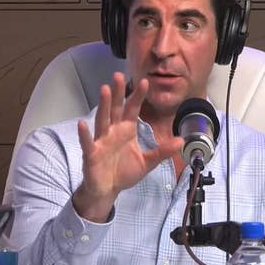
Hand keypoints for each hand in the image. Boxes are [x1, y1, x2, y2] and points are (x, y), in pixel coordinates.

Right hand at [72, 72, 182, 221]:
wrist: (108, 189)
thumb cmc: (124, 172)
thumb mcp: (148, 162)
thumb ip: (162, 151)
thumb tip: (181, 140)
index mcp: (126, 130)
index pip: (133, 109)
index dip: (138, 96)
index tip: (145, 81)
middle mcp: (113, 131)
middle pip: (116, 109)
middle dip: (118, 93)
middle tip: (119, 75)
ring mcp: (101, 141)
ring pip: (102, 120)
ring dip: (103, 105)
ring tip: (105, 90)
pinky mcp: (91, 153)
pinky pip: (88, 142)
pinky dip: (85, 134)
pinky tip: (82, 124)